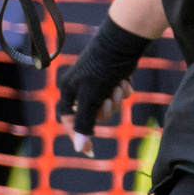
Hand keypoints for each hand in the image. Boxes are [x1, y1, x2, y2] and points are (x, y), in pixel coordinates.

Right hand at [55, 19, 152, 148]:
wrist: (121, 43)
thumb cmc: (101, 69)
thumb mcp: (90, 98)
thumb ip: (84, 123)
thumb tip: (80, 148)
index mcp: (69, 92)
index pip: (69, 121)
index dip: (78, 135)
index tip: (90, 152)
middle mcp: (81, 89)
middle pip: (93, 116)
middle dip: (105, 110)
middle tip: (109, 99)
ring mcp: (97, 84)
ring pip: (108, 106)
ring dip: (116, 99)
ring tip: (117, 85)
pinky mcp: (111, 79)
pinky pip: (117, 96)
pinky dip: (122, 91)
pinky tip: (124, 81)